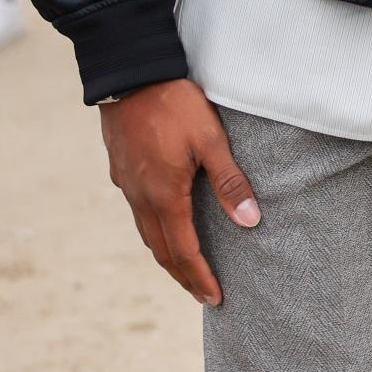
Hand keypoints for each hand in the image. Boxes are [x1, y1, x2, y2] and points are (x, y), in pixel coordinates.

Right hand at [99, 79, 257, 305]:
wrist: (129, 72)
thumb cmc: (174, 104)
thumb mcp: (210, 140)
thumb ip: (230, 182)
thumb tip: (250, 222)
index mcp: (164, 196)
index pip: (183, 251)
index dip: (199, 277)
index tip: (214, 299)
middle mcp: (140, 197)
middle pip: (161, 250)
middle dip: (182, 275)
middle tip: (202, 294)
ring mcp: (126, 184)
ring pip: (146, 232)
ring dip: (166, 255)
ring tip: (184, 268)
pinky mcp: (120, 169)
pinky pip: (137, 212)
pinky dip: (154, 230)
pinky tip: (165, 225)